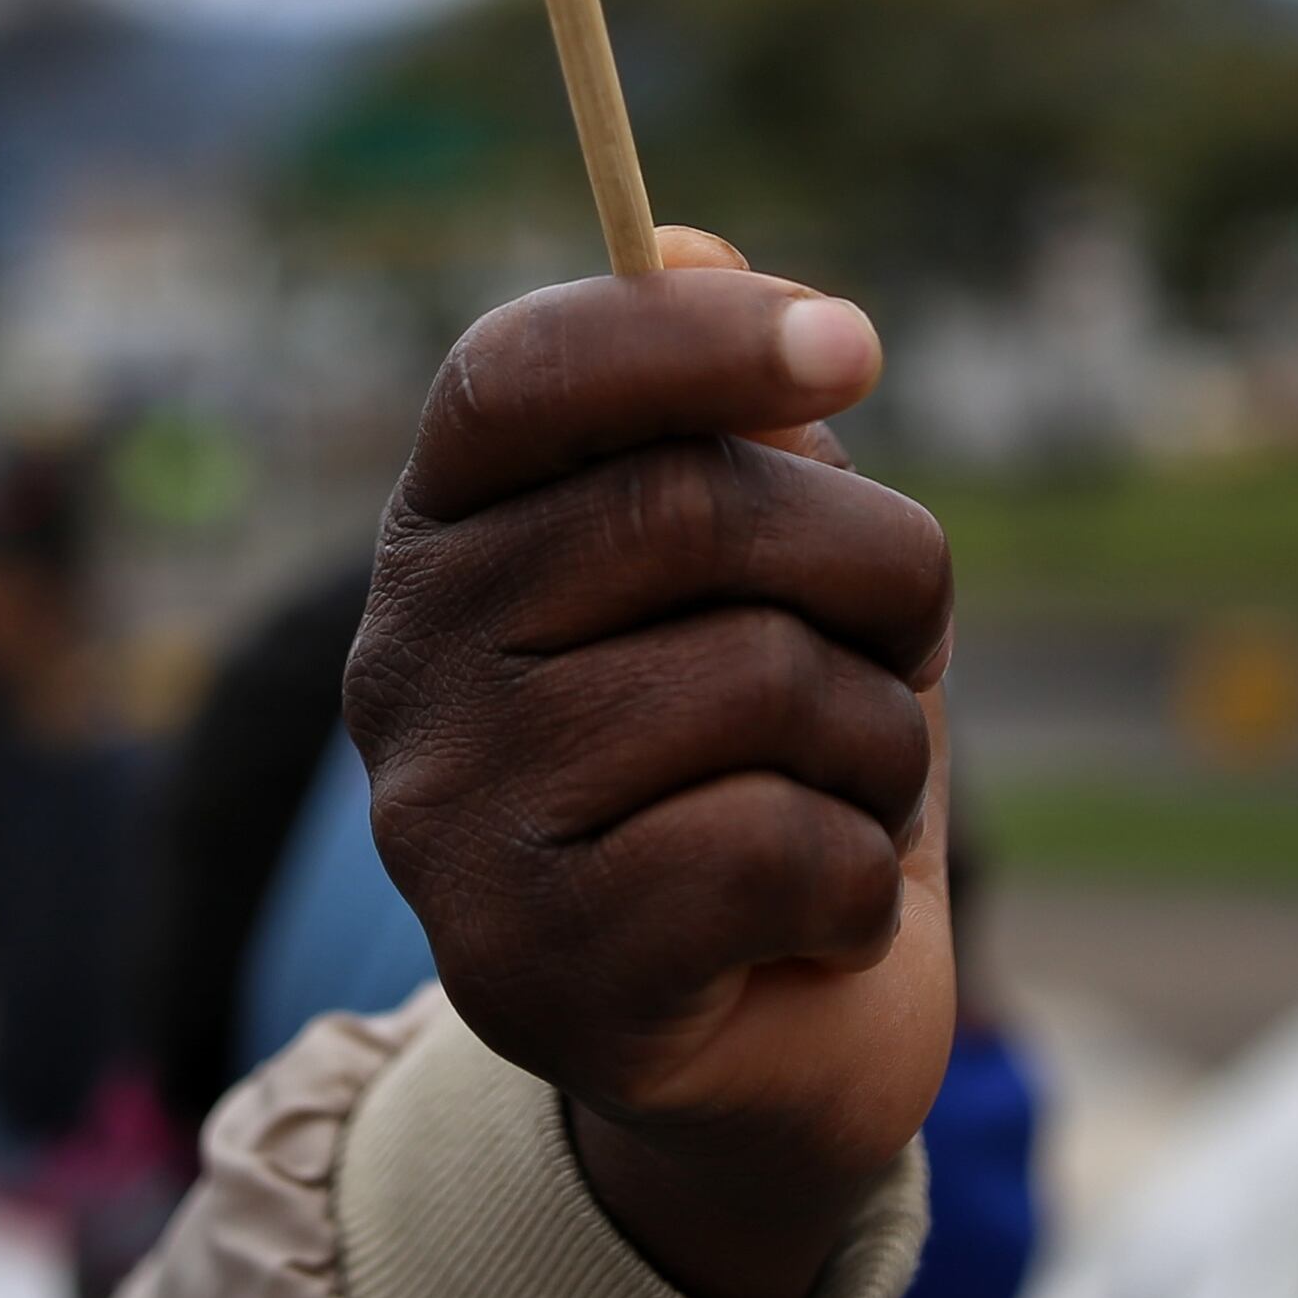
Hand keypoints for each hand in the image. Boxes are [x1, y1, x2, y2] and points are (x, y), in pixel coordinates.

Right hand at [352, 230, 952, 1297]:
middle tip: (893, 645)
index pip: (517, 374)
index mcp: (446, 537)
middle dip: (869, 567)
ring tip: (836, 803)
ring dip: (877, 744)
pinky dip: (858, 882)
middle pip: (690, 507)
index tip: (859, 347)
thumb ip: (732, 420)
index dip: (691, 333)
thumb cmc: (772, 772)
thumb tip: (689, 236)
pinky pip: (778, 844)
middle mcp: (404, 666)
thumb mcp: (778, 575)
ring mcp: (444, 823)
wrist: (764, 1062)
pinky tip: (815, 921)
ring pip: (762, 678)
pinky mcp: (526, 967)